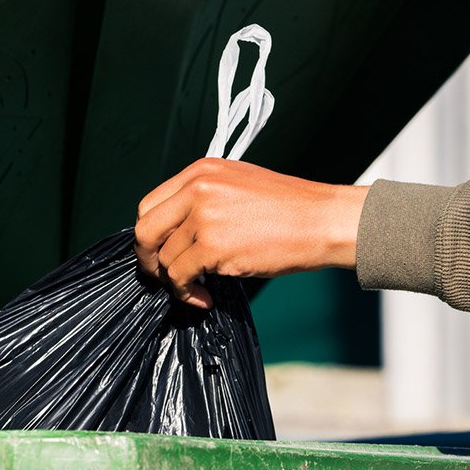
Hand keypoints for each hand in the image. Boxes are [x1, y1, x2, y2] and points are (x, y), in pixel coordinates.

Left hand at [134, 159, 367, 308]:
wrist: (323, 220)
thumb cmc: (288, 208)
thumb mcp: (237, 185)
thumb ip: (202, 199)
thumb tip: (176, 231)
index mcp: (200, 172)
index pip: (150, 204)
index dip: (151, 233)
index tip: (161, 251)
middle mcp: (197, 189)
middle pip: (145, 230)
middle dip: (148, 259)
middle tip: (162, 277)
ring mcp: (203, 217)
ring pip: (165, 259)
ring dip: (176, 282)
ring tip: (198, 289)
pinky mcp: (213, 246)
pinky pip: (180, 277)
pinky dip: (187, 293)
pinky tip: (205, 298)